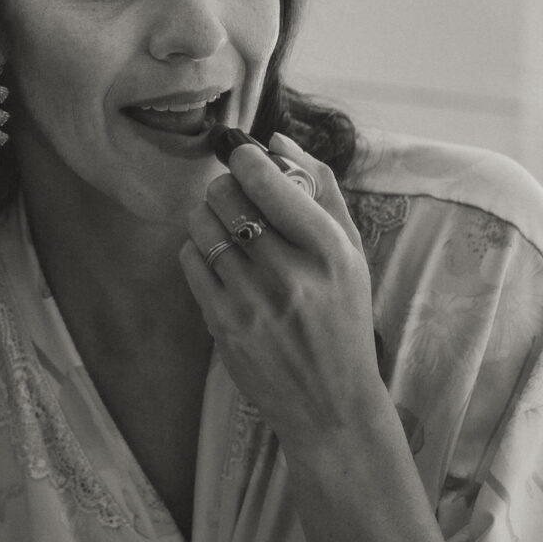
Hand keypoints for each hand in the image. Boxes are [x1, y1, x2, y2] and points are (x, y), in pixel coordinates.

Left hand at [177, 133, 384, 457]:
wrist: (331, 404)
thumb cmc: (344, 319)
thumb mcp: (352, 253)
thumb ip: (321, 188)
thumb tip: (277, 137)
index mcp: (328, 250)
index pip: (268, 179)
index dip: (245, 156)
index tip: (242, 153)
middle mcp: (289, 273)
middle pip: (227, 195)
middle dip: (227, 186)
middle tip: (238, 196)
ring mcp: (251, 301)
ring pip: (202, 224)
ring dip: (209, 215)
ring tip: (229, 229)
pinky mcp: (222, 324)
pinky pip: (190, 259)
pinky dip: (198, 250)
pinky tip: (221, 262)